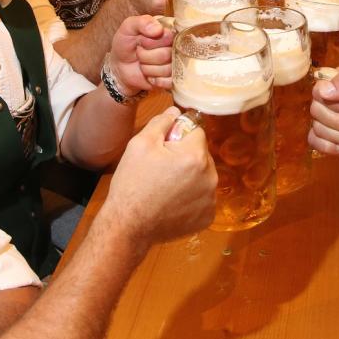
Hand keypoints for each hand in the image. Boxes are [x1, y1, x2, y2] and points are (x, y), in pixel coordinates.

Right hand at [101, 108, 216, 244]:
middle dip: (185, 156)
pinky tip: (172, 202)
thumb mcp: (140, 144)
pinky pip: (203, 197)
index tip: (164, 147)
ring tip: (165, 186)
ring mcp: (210, 199)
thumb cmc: (132, 183)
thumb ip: (161, 122)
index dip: (179, 135)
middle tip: (162, 168)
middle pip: (201, 154)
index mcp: (195, 156)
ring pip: (203, 175)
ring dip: (190, 176)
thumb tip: (176, 112)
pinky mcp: (207, 217)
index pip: (196, 131)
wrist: (128, 226)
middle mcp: (210, 177)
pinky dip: (191, 197)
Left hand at [109, 15, 173, 94]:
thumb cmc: (125, 44)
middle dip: (146, 55)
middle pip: (168, 53)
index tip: (141, 41)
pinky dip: (155, 80)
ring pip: (167, 69)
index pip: (169, 35)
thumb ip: (142, 22)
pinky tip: (149, 76)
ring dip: (148, 68)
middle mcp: (174, 46)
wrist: (120, 67)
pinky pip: (170, 81)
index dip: (152, 41)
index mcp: (167, 30)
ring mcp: (175, 62)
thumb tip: (159, 29)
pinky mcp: (173, 78)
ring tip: (142, 64)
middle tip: (139, 53)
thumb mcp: (128, 28)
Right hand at [308, 68, 338, 166]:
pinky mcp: (321, 138)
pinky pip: (314, 141)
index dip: (334, 97)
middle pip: (315, 108)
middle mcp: (327, 100)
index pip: (319, 86)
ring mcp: (323, 120)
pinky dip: (333, 146)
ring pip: (316, 127)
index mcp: (337, 84)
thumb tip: (323, 91)